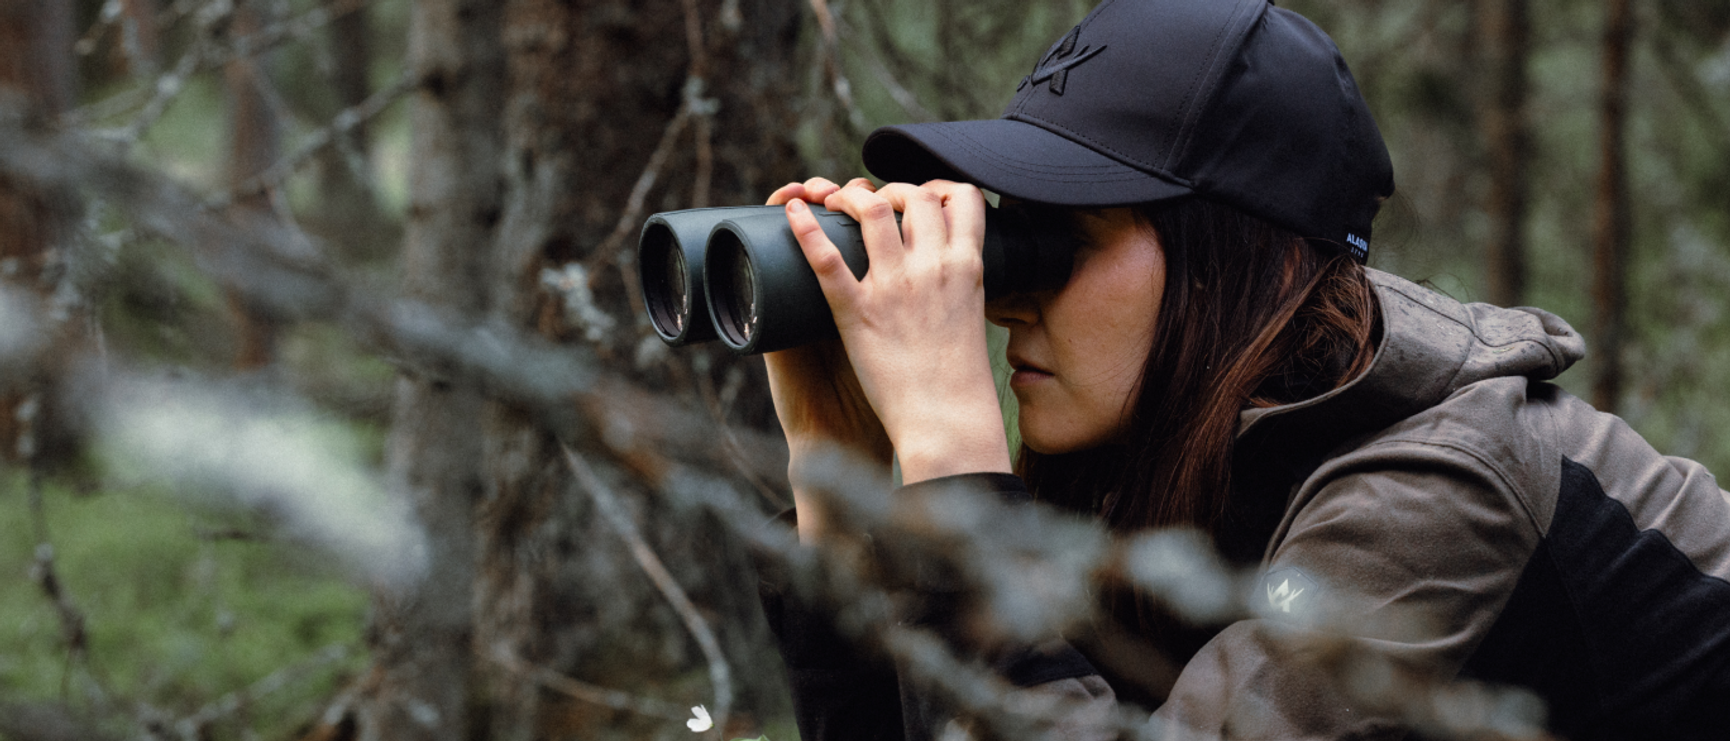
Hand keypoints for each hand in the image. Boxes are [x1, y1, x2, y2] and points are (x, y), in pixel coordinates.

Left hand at [779, 177, 1010, 484]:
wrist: (948, 424)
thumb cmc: (963, 382)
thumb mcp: (974, 317)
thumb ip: (959, 287)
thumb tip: (948, 270)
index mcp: (967, 267)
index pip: (961, 196)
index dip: (938, 186)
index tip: (921, 197)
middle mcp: (933, 267)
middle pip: (913, 195)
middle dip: (890, 189)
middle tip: (873, 202)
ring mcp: (894, 287)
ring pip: (871, 209)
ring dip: (850, 195)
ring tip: (836, 202)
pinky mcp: (858, 313)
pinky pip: (826, 260)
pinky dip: (804, 229)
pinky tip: (792, 212)